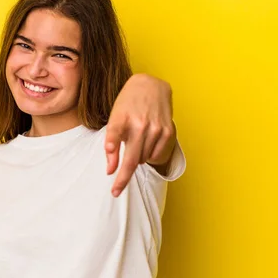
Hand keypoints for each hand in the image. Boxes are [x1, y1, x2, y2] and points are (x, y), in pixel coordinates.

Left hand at [105, 73, 176, 196]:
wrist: (150, 85)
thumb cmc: (127, 104)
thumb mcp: (114, 118)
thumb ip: (111, 143)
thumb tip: (110, 170)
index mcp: (121, 118)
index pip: (114, 141)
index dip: (112, 159)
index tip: (110, 176)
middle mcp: (139, 123)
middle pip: (132, 159)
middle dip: (123, 179)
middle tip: (116, 192)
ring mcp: (155, 128)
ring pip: (144, 159)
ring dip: (138, 157)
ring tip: (137, 141)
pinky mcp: (167, 131)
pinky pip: (156, 155)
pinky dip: (150, 155)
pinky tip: (147, 143)